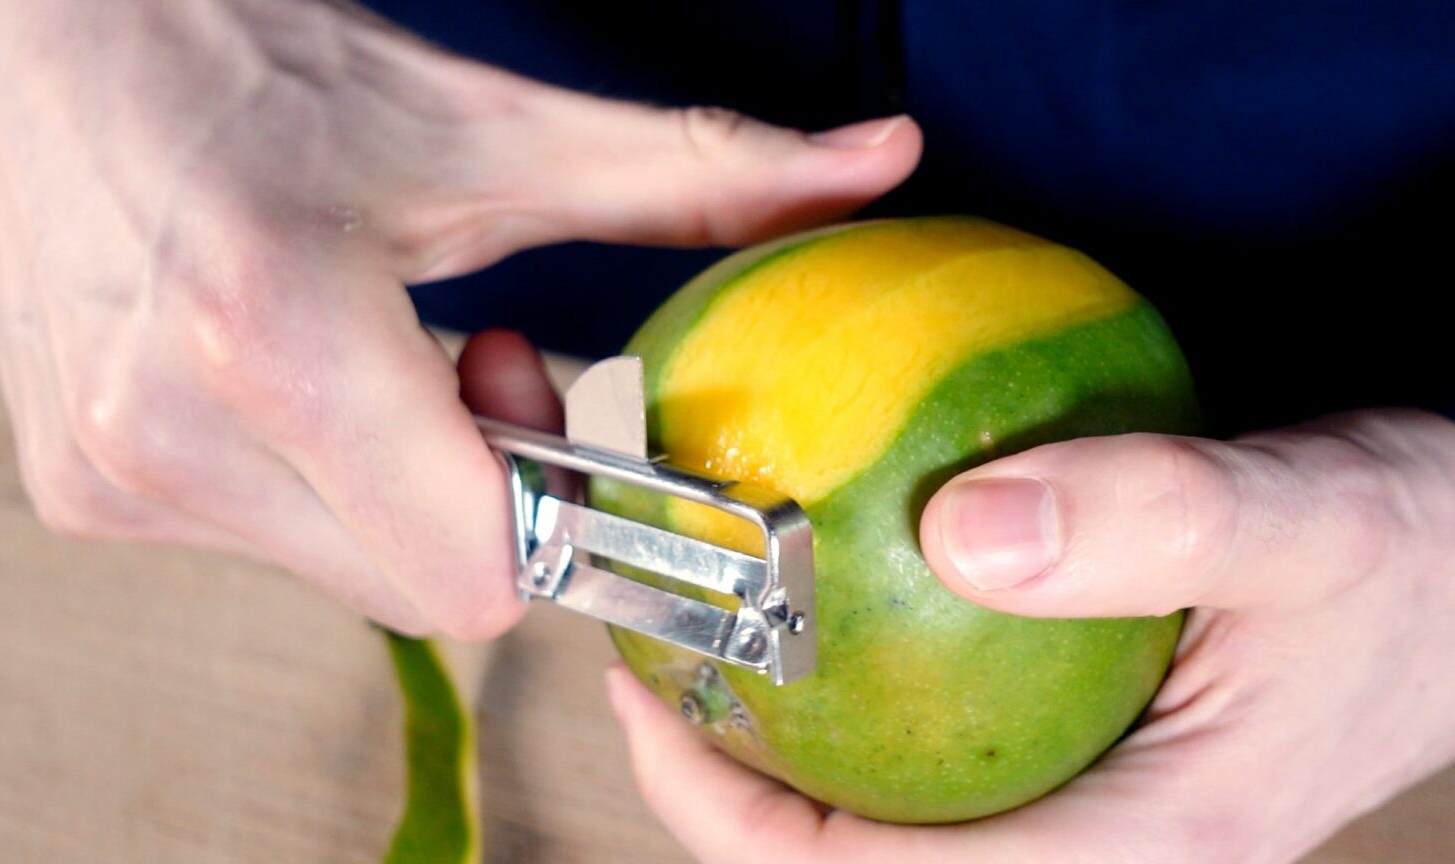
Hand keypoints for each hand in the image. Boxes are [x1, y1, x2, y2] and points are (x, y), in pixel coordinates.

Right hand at [0, 0, 919, 635]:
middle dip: (483, 500)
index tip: (547, 396)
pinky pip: (270, 550)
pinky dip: (317, 486)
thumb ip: (694, 171)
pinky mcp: (80, 494)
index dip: (555, 512)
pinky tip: (290, 380)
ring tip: (366, 355)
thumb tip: (877, 162)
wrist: (54, 39)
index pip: (479, 569)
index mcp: (277, 333)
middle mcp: (172, 431)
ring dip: (398, 494)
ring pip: (350, 581)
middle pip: (427, 592)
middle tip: (463, 360)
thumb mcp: (489, 127)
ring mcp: (114, 475)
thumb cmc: (264, 64)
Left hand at [607, 409, 1454, 861]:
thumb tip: (953, 534)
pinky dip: (852, 684)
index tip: (644, 699)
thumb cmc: (1414, 554)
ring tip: (697, 628)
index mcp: (1142, 851)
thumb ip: (1155, 519)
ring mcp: (1083, 807)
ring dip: (774, 739)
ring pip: (886, 812)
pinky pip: (932, 747)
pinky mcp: (1078, 754)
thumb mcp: (1310, 518)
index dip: (733, 818)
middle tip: (645, 658)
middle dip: (725, 787)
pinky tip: (817, 595)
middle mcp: (1097, 851)